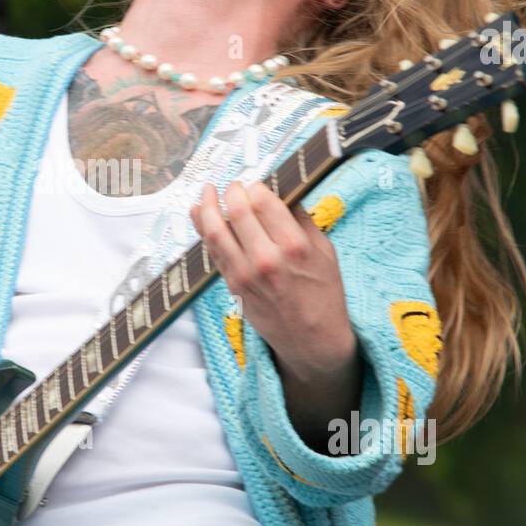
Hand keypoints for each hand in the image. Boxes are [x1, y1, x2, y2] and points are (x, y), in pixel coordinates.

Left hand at [190, 180, 361, 446]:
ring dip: (206, 206)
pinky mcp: (232, 285)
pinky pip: (212, 251)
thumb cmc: (323, 294)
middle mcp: (266, 259)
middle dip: (232, 192)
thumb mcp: (325, 252)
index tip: (256, 185)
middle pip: (237, 211)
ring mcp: (244, 274)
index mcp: (294, 246)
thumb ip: (301, 221)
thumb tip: (281, 194)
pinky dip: (202, 229)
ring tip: (206, 192)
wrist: (312, 340)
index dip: (256, 187)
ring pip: (214, 230)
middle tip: (234, 186)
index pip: (264, 201)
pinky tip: (199, 215)